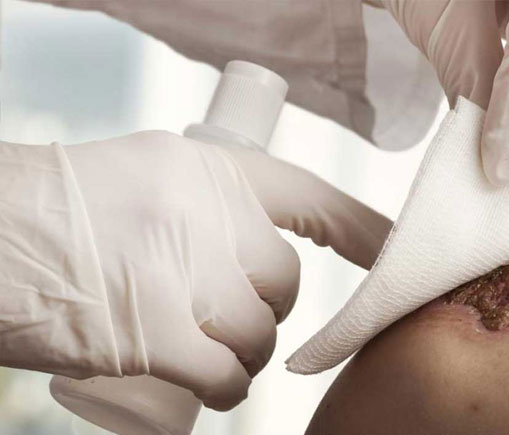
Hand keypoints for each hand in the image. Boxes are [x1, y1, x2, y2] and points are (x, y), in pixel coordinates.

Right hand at [0, 130, 390, 409]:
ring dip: (246, 356)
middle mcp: (204, 213)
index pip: (309, 196)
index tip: (392, 251)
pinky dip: (225, 390)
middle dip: (270, 309)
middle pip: (283, 280)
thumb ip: (204, 205)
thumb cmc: (56, 217)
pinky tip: (210, 389)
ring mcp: (185, 273)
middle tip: (232, 319)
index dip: (360, 228)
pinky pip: (227, 376)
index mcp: (205, 169)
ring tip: (209, 354)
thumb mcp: (144, 179)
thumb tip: (256, 250)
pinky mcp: (158, 334)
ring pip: (260, 333)